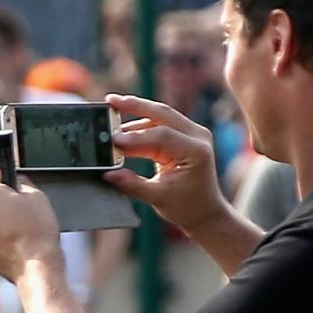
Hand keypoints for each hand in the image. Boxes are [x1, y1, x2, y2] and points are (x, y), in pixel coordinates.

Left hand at [0, 166, 64, 282]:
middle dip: (1, 200)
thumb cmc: (37, 230)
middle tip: (20, 207)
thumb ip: (22, 183)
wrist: (36, 266)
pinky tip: (14, 240)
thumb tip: (16, 182)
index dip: (6, 175)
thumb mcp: (37, 195)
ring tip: (19, 226)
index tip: (13, 180)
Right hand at [101, 93, 231, 234]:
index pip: (162, 135)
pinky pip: (161, 124)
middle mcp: (198, 136)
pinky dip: (141, 125)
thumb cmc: (186, 207)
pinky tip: (123, 128)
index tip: (113, 140)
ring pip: (160, 115)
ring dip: (135, 115)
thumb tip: (107, 174)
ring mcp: (193, 133)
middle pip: (162, 113)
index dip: (135, 136)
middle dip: (135, 106)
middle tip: (111, 100)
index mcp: (196, 151)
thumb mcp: (158, 198)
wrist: (205, 211)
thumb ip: (132, 185)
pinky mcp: (184, 135)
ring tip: (111, 116)